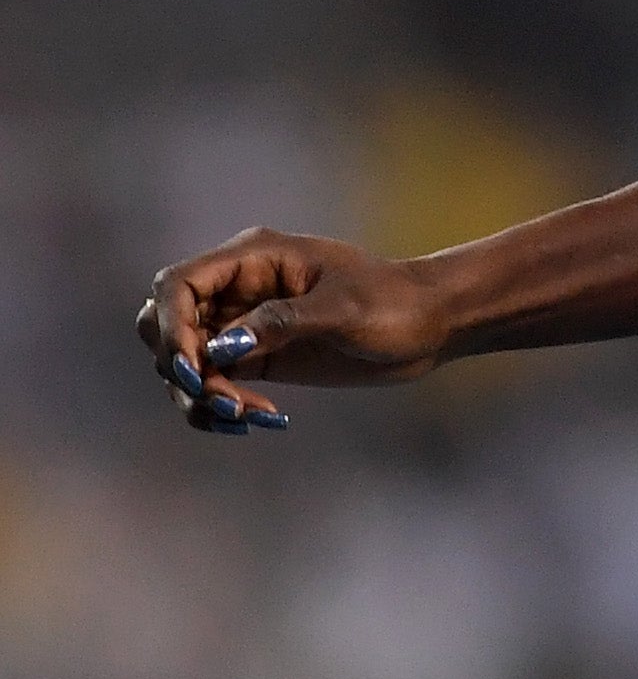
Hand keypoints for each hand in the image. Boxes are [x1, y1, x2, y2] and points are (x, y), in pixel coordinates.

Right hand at [137, 229, 452, 435]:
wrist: (432, 323)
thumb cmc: (396, 302)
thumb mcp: (343, 309)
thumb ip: (280, 323)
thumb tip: (218, 348)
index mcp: (255, 257)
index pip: (177, 285)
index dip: (170, 327)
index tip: (193, 369)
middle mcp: (240, 288)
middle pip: (165, 327)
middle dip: (179, 369)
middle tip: (224, 400)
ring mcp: (243, 324)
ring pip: (183, 363)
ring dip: (201, 397)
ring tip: (249, 417)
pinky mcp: (256, 356)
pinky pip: (211, 384)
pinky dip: (220, 407)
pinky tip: (263, 420)